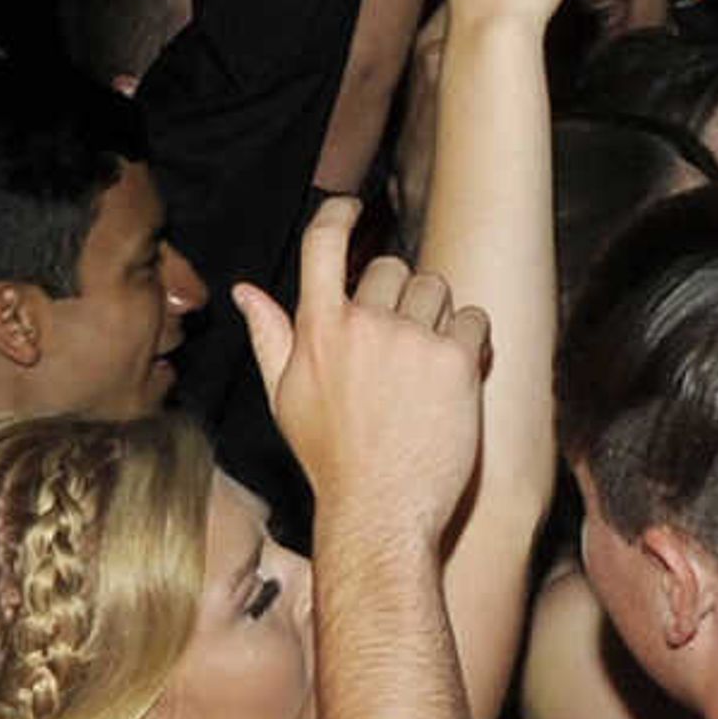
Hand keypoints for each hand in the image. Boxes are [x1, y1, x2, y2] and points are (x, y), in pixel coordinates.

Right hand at [236, 196, 490, 548]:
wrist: (381, 512)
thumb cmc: (331, 458)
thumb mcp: (285, 396)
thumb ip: (269, 335)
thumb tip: (244, 290)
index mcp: (318, 328)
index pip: (324, 244)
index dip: (339, 214)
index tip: (353, 207)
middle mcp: (364, 325)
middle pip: (393, 268)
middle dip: (400, 295)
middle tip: (401, 343)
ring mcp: (412, 340)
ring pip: (436, 289)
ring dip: (436, 316)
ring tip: (427, 365)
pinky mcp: (455, 362)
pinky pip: (473, 320)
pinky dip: (471, 339)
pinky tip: (457, 373)